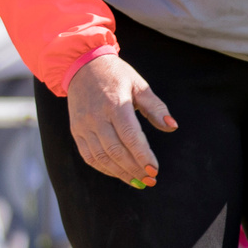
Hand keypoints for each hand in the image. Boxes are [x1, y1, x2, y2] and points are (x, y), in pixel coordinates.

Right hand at [67, 54, 175, 186]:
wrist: (82, 66)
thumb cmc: (117, 75)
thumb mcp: (139, 85)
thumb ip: (156, 107)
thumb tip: (172, 127)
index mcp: (114, 103)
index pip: (130, 135)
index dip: (142, 155)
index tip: (154, 170)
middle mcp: (96, 116)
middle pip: (115, 150)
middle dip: (134, 169)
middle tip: (150, 180)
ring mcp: (83, 125)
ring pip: (101, 157)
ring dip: (121, 173)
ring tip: (138, 182)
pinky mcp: (75, 131)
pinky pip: (89, 156)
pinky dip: (105, 169)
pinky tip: (119, 173)